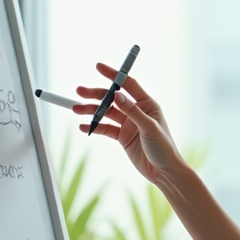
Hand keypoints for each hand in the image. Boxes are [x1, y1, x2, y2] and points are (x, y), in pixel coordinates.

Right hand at [74, 63, 185, 184]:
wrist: (164, 172)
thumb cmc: (164, 148)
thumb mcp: (149, 127)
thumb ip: (132, 111)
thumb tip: (116, 94)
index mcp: (147, 104)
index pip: (128, 84)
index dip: (113, 75)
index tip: (98, 67)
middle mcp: (137, 111)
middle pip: (112, 98)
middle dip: (96, 95)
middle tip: (79, 91)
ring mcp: (128, 124)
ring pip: (106, 113)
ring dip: (91, 111)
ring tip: (75, 109)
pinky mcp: (122, 137)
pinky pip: (105, 129)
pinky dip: (93, 127)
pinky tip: (82, 126)